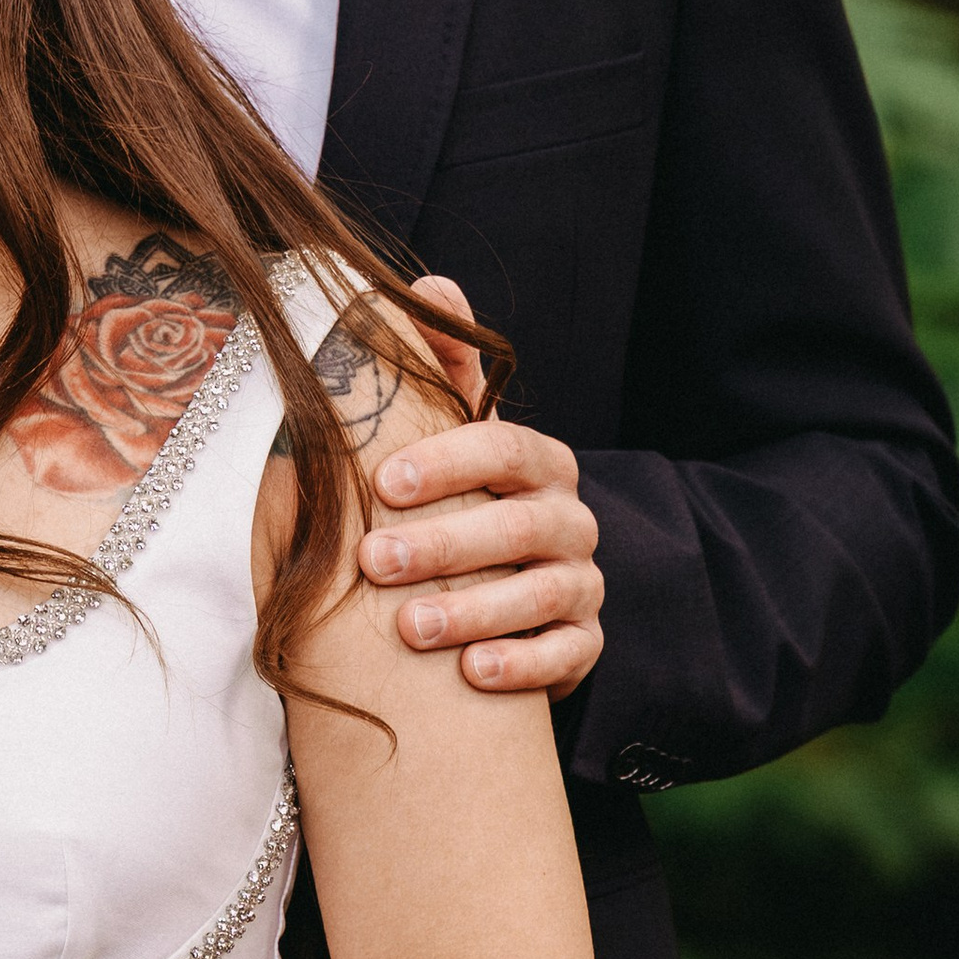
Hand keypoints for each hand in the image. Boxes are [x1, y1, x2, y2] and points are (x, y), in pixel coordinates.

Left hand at [360, 274, 604, 694]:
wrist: (500, 594)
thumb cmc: (459, 505)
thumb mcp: (448, 439)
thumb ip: (440, 370)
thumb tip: (430, 284)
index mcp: (536, 463)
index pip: (506, 448)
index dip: (449, 461)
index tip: (384, 480)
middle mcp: (569, 520)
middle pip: (519, 527)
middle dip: (445, 543)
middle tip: (375, 561)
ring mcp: (581, 583)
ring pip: (542, 595)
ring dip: (474, 610)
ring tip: (410, 628)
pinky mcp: (583, 643)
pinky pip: (567, 655)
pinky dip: (522, 663)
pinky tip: (472, 673)